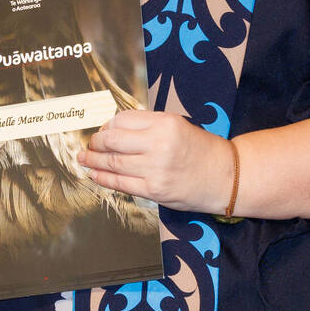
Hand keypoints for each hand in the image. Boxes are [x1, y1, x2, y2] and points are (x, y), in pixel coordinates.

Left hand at [79, 109, 234, 212]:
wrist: (226, 176)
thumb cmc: (200, 150)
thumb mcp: (177, 126)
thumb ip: (147, 125)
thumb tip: (111, 129)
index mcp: (164, 123)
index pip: (121, 120)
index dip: (107, 126)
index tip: (103, 132)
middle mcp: (159, 144)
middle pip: (112, 140)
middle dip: (95, 143)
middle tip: (89, 146)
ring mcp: (155, 169)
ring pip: (112, 163)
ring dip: (92, 161)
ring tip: (83, 159)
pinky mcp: (154, 190)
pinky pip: (120, 183)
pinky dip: (102, 178)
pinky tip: (94, 174)